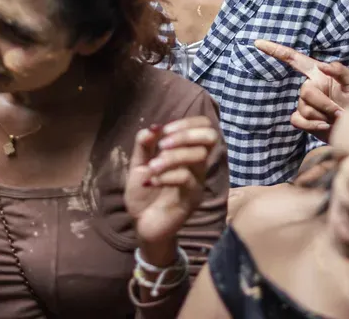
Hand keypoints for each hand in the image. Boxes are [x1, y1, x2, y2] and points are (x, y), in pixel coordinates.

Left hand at [125, 116, 218, 252]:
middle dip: (185, 134)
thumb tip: (154, 126)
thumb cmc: (143, 194)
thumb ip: (144, 145)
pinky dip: (166, 175)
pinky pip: (186, 178)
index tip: (164, 130)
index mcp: (186, 153)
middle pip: (210, 137)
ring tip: (152, 167)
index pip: (204, 127)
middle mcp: (197, 165)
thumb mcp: (137, 165)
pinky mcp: (192, 198)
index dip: (187, 122)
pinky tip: (151, 181)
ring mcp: (197, 182)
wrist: (141, 225)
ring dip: (172, 157)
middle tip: (162, 144)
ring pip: (198, 156)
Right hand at [255, 40, 348, 142]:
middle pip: (304, 91)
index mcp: (318, 74)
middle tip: (340, 111)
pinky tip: (326, 126)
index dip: (276, 50)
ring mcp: (305, 104)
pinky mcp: (303, 120)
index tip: (258, 43)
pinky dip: (312, 125)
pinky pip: (298, 120)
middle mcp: (310, 87)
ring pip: (304, 107)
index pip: (293, 59)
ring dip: (323, 115)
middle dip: (324, 103)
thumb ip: (341, 71)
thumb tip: (323, 65)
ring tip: (338, 118)